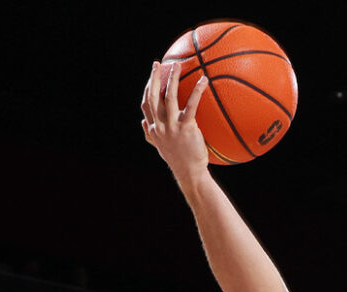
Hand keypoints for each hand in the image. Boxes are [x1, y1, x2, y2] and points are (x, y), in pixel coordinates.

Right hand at [141, 60, 211, 178]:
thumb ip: (150, 135)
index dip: (147, 89)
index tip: (152, 76)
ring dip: (172, 79)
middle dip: (154, 78)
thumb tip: (143, 124)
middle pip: (153, 97)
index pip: (146, 105)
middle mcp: (159, 126)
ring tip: (177, 66)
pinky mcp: (185, 128)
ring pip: (169, 97)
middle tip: (157, 64)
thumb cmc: (178, 160)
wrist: (189, 173)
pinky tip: (203, 81)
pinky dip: (196, 91)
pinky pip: (191, 106)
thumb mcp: (161, 147)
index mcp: (153, 129)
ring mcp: (171, 127)